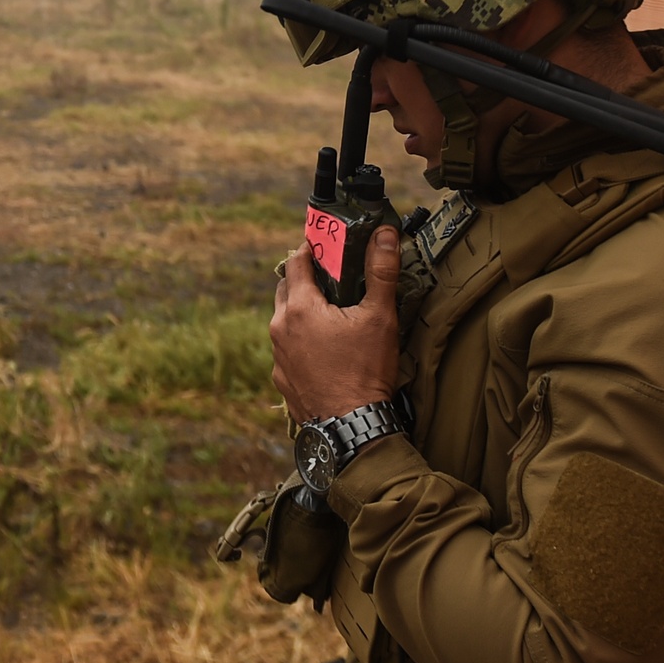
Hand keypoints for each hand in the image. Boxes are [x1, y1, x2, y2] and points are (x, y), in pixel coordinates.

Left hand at [270, 225, 401, 423]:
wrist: (352, 429)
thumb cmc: (365, 371)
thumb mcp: (379, 317)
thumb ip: (381, 271)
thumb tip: (385, 234)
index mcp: (300, 308)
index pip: (295, 262)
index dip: (310, 249)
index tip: (324, 246)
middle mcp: (280, 329)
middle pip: (285, 289)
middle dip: (303, 279)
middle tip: (330, 279)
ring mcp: (278, 357)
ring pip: (284, 322)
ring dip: (301, 313)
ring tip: (329, 316)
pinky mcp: (283, 381)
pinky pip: (287, 351)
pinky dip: (301, 343)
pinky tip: (324, 351)